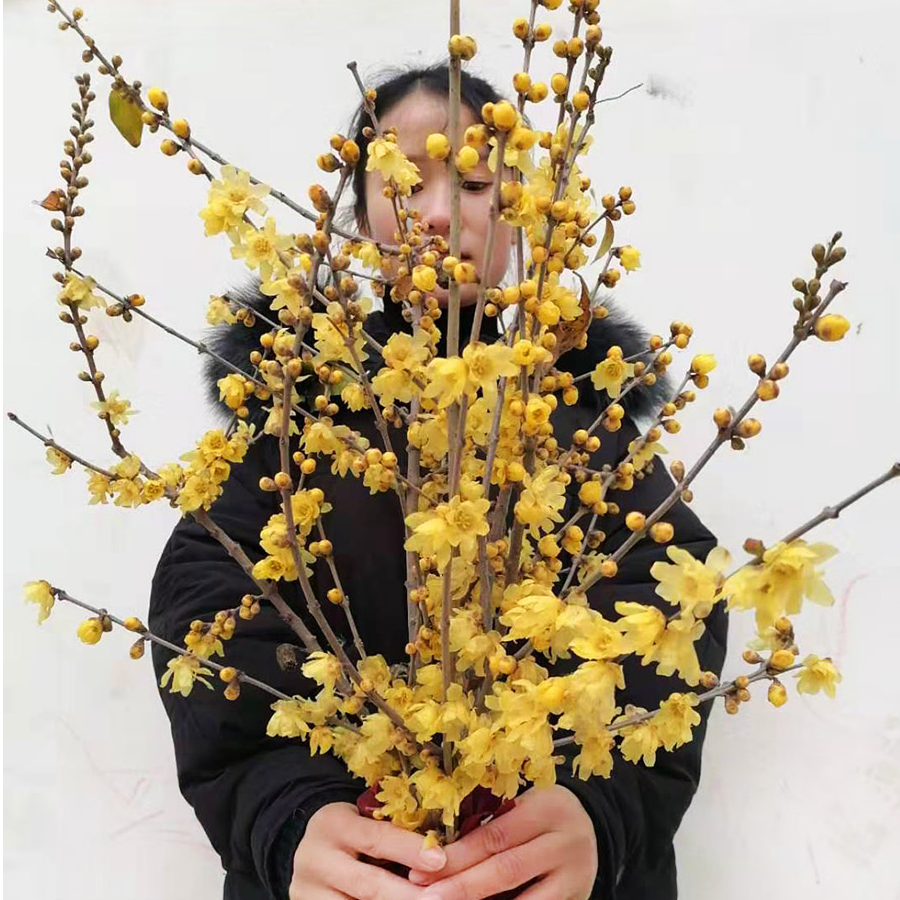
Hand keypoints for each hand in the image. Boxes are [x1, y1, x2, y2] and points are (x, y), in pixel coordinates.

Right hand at [290, 801, 446, 899]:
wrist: (305, 851)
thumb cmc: (349, 832)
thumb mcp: (362, 820)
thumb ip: (392, 830)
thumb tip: (438, 847)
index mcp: (335, 825)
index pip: (376, 838)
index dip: (409, 850)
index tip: (439, 860)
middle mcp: (318, 860)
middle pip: (369, 884)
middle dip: (408, 894)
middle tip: (440, 897)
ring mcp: (310, 892)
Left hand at [407, 786, 597, 899]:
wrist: (592, 827)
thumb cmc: (542, 813)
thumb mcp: (523, 805)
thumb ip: (491, 824)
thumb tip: (437, 851)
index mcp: (546, 808)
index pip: (496, 835)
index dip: (457, 855)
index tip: (422, 869)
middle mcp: (564, 843)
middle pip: (507, 869)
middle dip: (463, 886)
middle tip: (428, 897)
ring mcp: (574, 876)